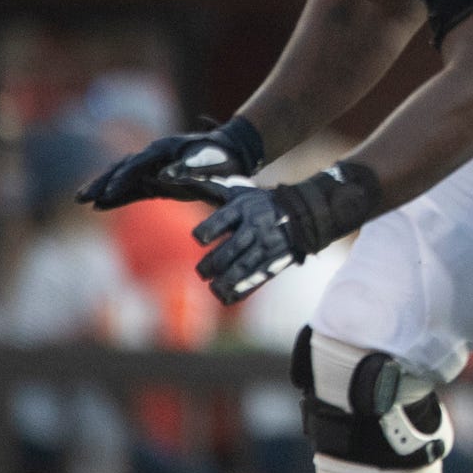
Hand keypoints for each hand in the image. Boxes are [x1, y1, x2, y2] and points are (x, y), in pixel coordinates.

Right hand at [78, 119, 262, 209]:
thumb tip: (164, 176)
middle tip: (81, 197)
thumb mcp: (208, 161)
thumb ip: (187, 168)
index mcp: (164, 148)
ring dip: (104, 189)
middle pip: (121, 168)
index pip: (137, 163)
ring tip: (82, 201)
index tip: (108, 192)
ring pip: (123, 179)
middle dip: (101, 182)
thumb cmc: (221, 155)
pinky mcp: (158, 182)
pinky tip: (101, 207)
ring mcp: (154, 168)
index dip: (122, 178)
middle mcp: (154, 156)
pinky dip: (118, 198)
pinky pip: (134, 190)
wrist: (233, 153)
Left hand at [191, 163, 380, 304]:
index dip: (205, 233)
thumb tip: (169, 176)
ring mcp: (267, 245)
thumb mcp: (239, 191)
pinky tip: (227, 297)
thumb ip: (209, 186)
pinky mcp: (275, 261)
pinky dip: (241, 290)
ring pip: (242, 267)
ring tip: (214, 287)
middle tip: (202, 272)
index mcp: (243, 208)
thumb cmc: (261, 203)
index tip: (200, 239)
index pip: (219, 222)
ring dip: (225, 281)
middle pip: (230, 249)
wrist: (303, 213)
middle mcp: (256, 226)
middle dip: (212, 264)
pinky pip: (257, 278)